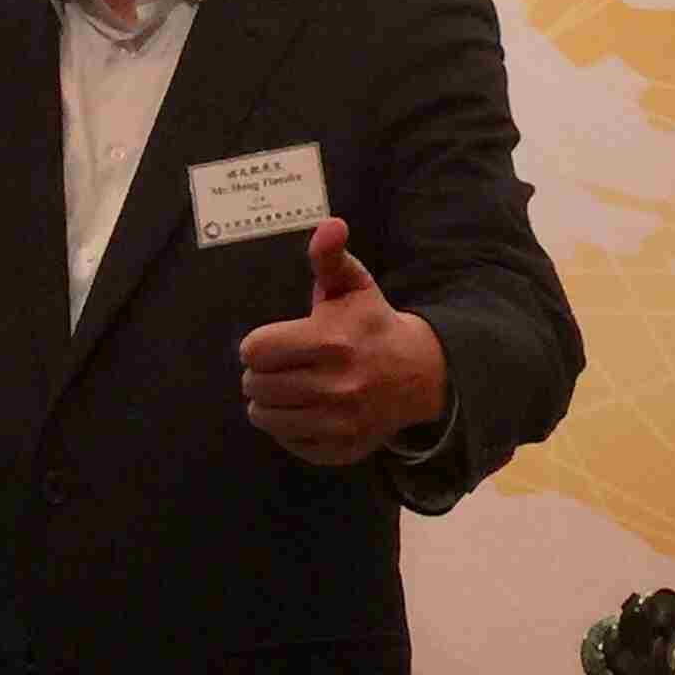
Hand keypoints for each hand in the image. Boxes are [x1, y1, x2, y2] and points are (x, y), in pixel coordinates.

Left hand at [237, 218, 446, 465]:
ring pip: (264, 418)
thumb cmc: (372, 324)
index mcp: (330, 341)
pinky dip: (289, 428)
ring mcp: (338, 422)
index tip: (273, 342)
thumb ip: (330, 256)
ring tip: (285, 388)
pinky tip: (306, 409)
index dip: (257, 345)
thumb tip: (329, 225)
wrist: (419, 375)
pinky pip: (288, 442)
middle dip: (260, 373)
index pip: (255, 350)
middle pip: (256, 385)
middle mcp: (335, 386)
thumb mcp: (354, 285)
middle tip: (277, 366)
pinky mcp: (340, 449)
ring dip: (268, 402)